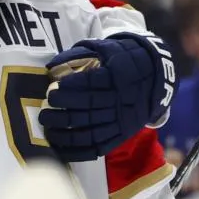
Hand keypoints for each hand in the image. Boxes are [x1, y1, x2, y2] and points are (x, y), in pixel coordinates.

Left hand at [39, 33, 176, 161]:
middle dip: (63, 111)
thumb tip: (50, 66)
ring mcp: (121, 120)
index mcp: (117, 75)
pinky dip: (78, 151)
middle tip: (44, 111)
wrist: (154, 75)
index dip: (72, 86)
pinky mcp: (122, 134)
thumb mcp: (104, 48)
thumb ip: (78, 54)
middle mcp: (120, 99)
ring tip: (48, 129)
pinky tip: (61, 148)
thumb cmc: (121, 60)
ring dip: (66, 133)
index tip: (53, 88)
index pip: (92, 82)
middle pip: (89, 107)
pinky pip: (99, 147)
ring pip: (91, 130)